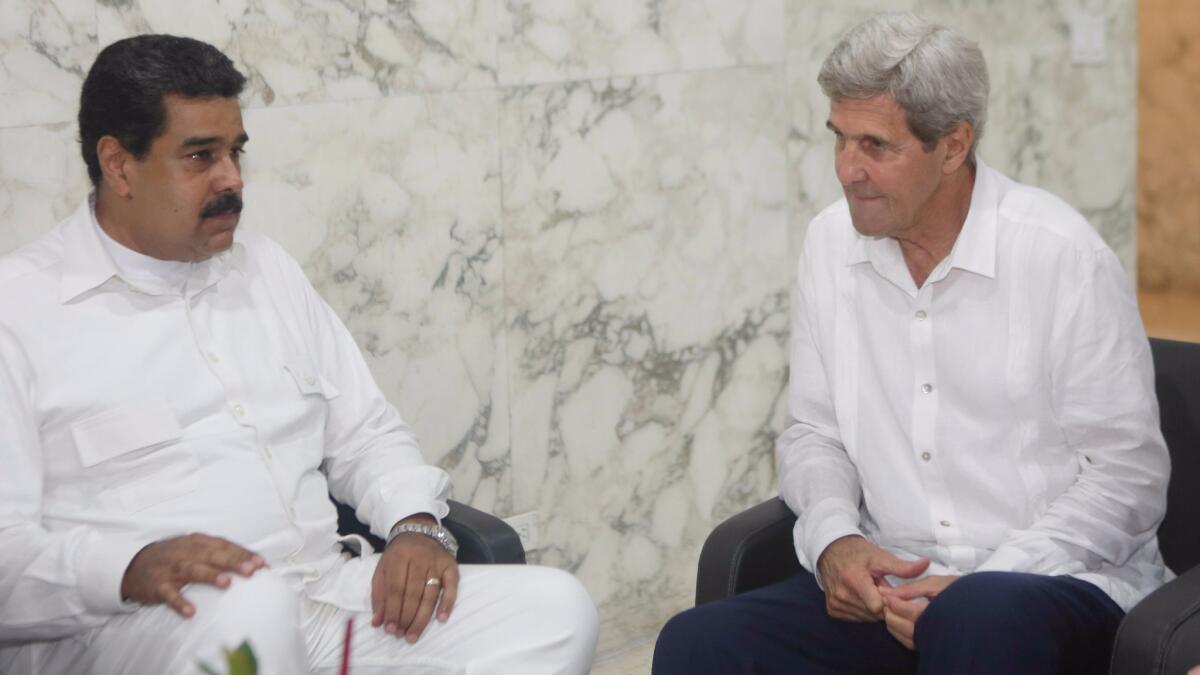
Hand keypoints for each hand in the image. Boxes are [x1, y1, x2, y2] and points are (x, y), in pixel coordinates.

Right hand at [120, 533, 266, 617]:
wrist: (133, 565)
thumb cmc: (174, 557)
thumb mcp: (195, 550)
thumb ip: (221, 554)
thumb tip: (254, 564)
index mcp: (197, 542)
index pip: (224, 545)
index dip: (243, 553)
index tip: (261, 563)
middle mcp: (185, 552)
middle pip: (212, 555)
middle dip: (232, 562)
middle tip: (251, 571)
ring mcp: (171, 568)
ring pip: (192, 570)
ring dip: (209, 576)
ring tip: (226, 583)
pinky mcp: (157, 586)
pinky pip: (169, 595)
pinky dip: (179, 602)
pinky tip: (191, 611)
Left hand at [371, 515, 458, 642]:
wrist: (418, 530)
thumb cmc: (398, 554)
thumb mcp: (382, 568)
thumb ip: (379, 595)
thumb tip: (377, 622)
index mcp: (400, 557)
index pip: (395, 589)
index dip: (392, 611)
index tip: (389, 629)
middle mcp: (420, 558)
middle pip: (413, 594)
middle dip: (406, 618)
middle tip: (401, 636)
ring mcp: (437, 562)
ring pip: (430, 594)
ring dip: (422, 618)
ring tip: (413, 635)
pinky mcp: (451, 565)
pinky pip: (452, 586)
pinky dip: (448, 603)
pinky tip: (441, 619)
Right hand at [816, 535, 928, 621]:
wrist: (831, 550)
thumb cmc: (858, 553)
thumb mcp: (880, 556)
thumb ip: (903, 567)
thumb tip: (926, 564)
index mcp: (854, 580)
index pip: (879, 607)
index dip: (888, 600)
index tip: (888, 588)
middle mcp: (842, 595)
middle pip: (874, 614)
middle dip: (881, 603)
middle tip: (879, 587)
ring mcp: (835, 603)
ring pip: (866, 618)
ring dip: (872, 608)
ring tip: (869, 590)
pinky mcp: (832, 609)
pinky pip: (855, 618)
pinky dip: (862, 610)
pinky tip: (861, 596)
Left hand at [878, 574, 958, 649]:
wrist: (977, 604)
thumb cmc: (957, 590)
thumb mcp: (934, 583)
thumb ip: (911, 588)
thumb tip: (887, 593)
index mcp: (943, 613)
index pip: (914, 613)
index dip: (897, 604)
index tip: (887, 596)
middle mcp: (941, 630)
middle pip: (910, 629)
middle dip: (893, 616)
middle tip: (886, 603)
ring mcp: (937, 639)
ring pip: (909, 639)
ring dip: (895, 626)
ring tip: (889, 611)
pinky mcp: (934, 644)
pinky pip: (913, 644)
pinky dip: (900, 634)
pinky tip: (897, 622)